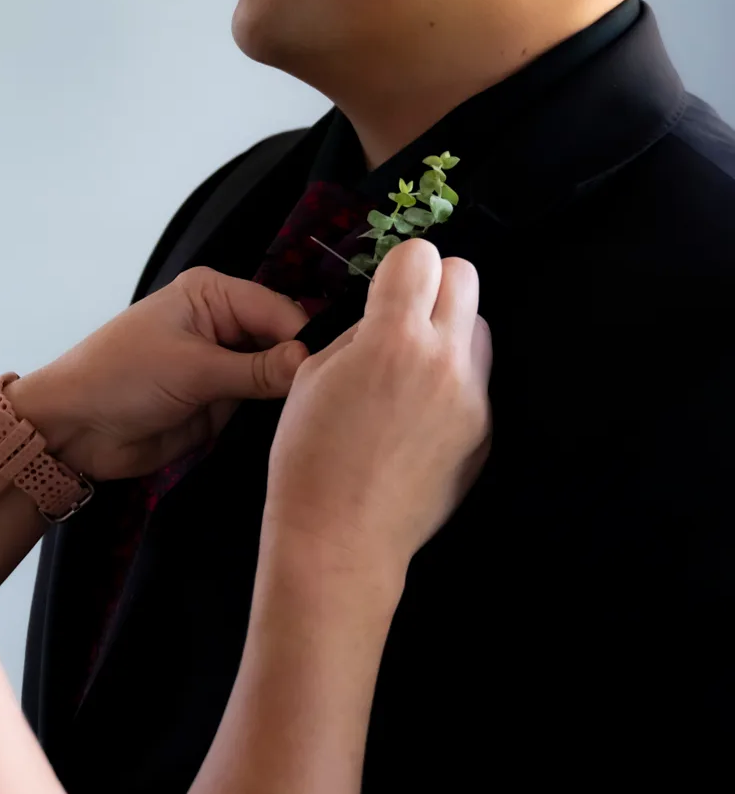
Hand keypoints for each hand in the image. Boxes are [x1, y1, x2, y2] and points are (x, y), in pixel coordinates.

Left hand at [11, 268, 311, 481]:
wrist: (74, 429)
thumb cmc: (123, 378)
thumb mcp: (192, 369)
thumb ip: (256, 369)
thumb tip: (313, 363)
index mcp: (213, 295)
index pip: (279, 312)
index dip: (308, 341)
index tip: (337, 376)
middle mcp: (224, 324)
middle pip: (284, 342)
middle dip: (305, 369)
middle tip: (339, 402)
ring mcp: (224, 365)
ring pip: (278, 376)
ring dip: (294, 396)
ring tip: (328, 418)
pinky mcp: (220, 403)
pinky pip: (261, 406)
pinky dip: (276, 417)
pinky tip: (303, 430)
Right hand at [264, 239, 490, 588]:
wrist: (340, 537)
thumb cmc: (309, 456)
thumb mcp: (313, 373)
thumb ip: (359, 331)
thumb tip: (385, 314)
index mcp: (394, 338)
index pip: (422, 256)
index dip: (400, 267)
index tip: (385, 290)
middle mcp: (444, 360)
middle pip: (466, 276)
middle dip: (434, 286)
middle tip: (404, 317)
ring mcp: (472, 398)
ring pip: (478, 328)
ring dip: (450, 331)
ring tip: (413, 367)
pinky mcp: (485, 431)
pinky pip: (477, 380)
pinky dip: (453, 381)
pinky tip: (419, 414)